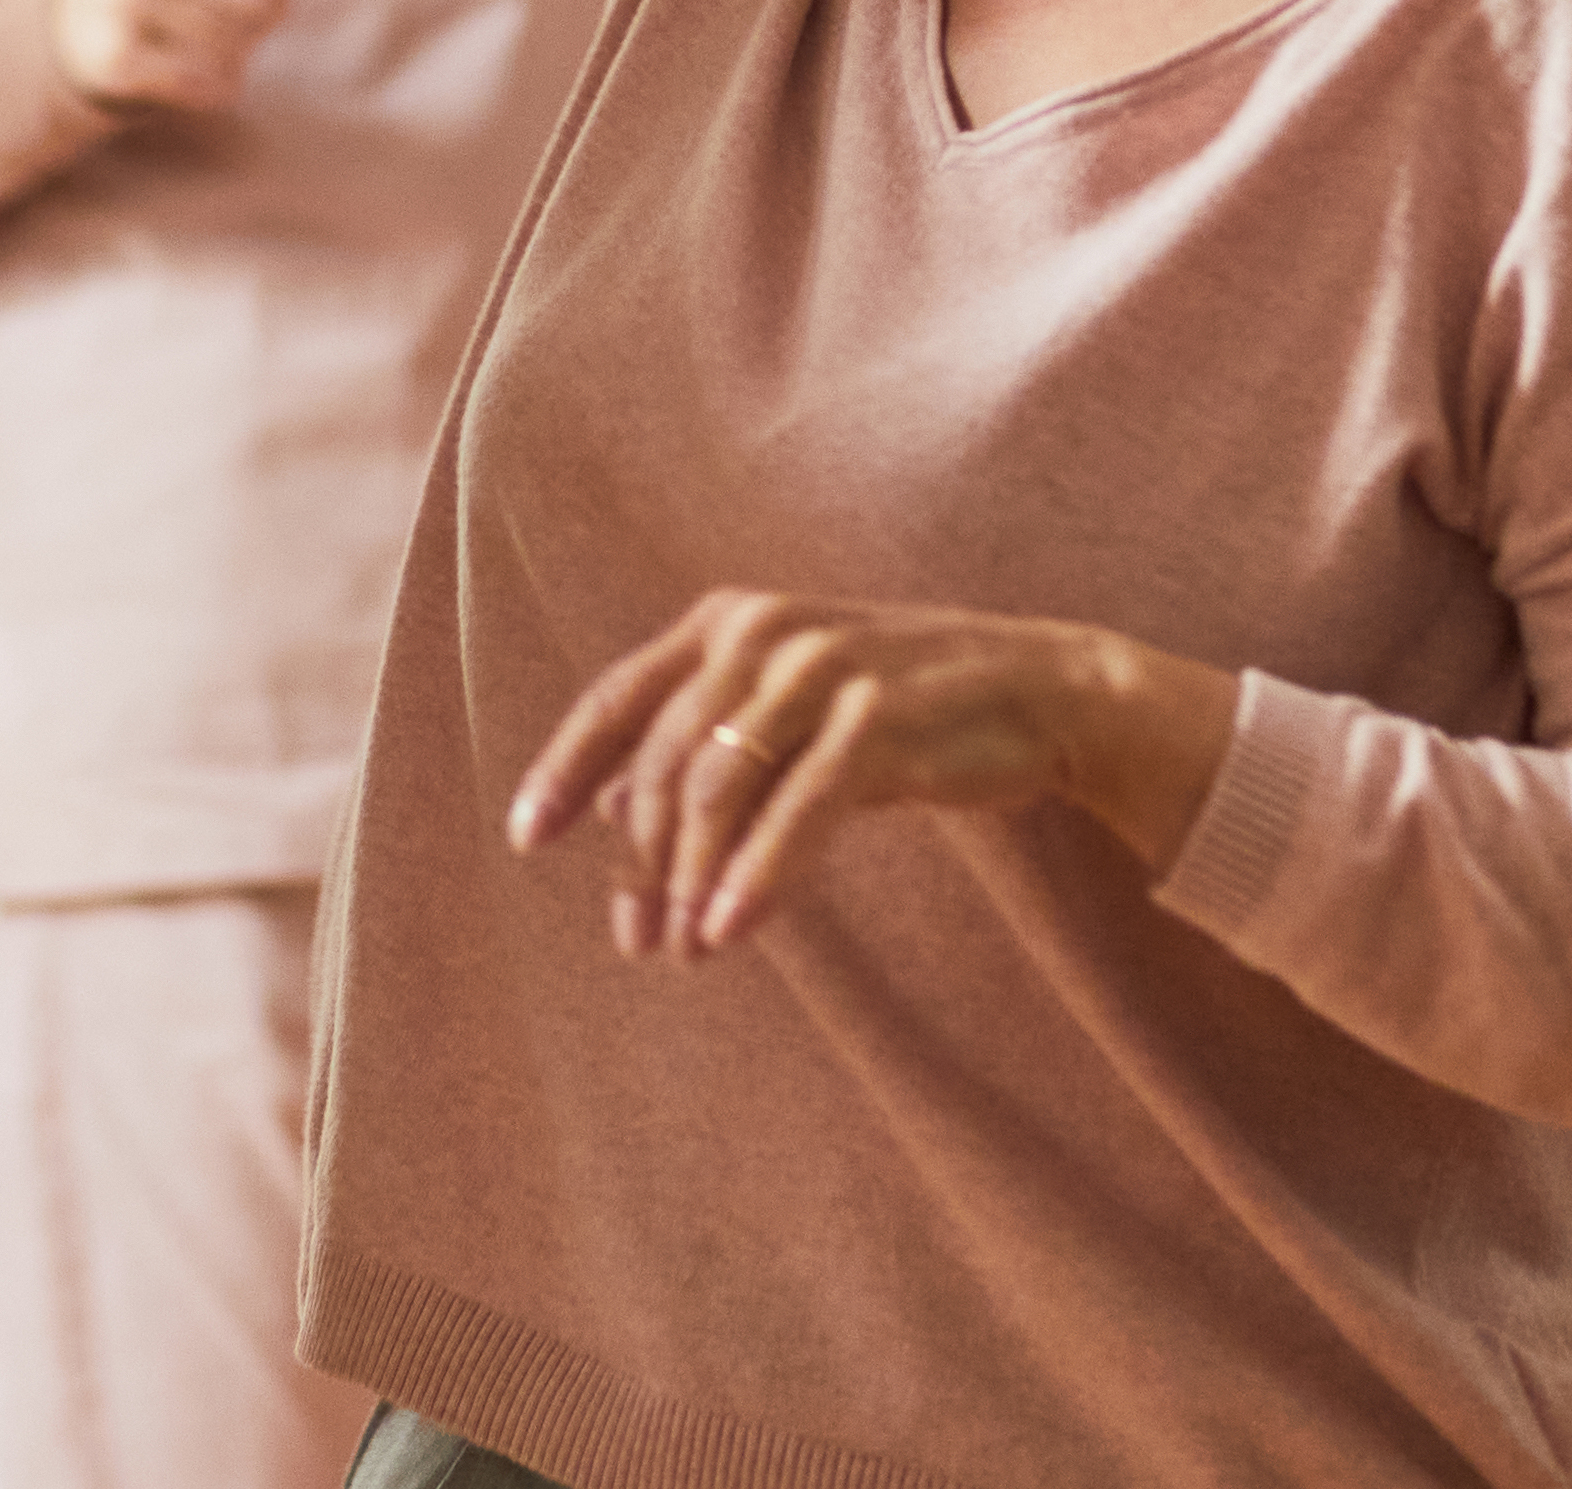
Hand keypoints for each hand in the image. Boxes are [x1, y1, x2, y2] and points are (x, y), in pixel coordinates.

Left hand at [507, 588, 1236, 958]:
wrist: (1045, 691)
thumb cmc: (905, 709)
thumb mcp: (791, 715)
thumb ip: (706, 747)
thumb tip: (613, 811)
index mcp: (726, 621)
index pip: (617, 698)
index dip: (565, 768)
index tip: (526, 838)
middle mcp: (762, 632)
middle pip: (665, 758)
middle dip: (640, 856)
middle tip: (636, 939)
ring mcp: (821, 669)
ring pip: (720, 785)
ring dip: (690, 877)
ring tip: (680, 949)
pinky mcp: (880, 718)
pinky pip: (799, 807)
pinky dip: (759, 874)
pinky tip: (731, 930)